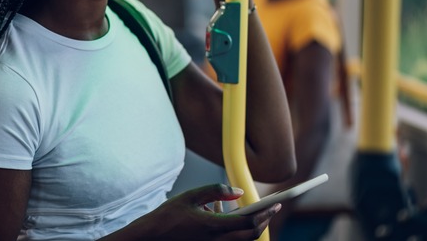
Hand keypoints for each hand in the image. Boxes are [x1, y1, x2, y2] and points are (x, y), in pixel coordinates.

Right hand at [144, 184, 280, 239]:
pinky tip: (224, 214)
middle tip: (270, 209)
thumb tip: (238, 191)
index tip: (276, 204)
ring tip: (250, 210)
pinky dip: (235, 230)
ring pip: (242, 240)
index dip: (265, 213)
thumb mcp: (190, 196)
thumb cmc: (167, 217)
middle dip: (264, 221)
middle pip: (251, 235)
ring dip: (250, 226)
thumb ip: (216, 191)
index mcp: (213, 227)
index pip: (249, 223)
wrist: (150, 238)